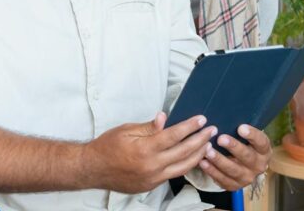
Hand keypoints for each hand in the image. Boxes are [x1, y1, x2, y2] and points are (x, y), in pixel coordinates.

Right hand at [82, 112, 216, 193]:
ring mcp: (152, 178)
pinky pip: (173, 175)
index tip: (201, 120)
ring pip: (183, 167)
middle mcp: (151, 166)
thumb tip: (164, 118)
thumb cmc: (107, 146)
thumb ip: (149, 127)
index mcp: (144, 149)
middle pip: (183, 152)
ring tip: (208, 145)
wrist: (93, 169)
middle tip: (211, 130)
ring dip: (198, 155)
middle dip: (200, 140)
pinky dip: (185, 165)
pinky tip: (192, 157)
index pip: (174, 136)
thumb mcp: (126, 130)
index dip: (189, 127)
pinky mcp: (151, 186)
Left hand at [199, 124, 271, 190]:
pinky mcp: (234, 185)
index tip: (241, 127)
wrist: (244, 166)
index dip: (252, 135)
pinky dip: (211, 171)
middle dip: (233, 147)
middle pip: (247, 157)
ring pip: (233, 170)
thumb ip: (240, 128)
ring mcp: (247, 177)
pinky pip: (222, 179)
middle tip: (221, 138)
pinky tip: (202, 162)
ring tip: (208, 151)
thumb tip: (225, 111)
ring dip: (219, 160)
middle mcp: (258, 165)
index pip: (261, 142)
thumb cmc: (243, 144)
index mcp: (264, 151)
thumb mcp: (246, 136)